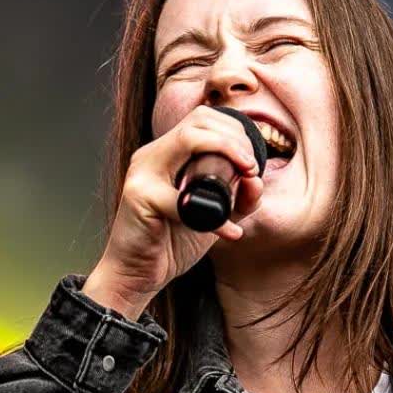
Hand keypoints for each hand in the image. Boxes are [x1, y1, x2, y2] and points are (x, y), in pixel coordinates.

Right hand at [84, 105, 265, 316]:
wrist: (136, 274)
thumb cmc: (170, 243)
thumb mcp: (213, 216)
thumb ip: (237, 199)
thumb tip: (257, 179)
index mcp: (167, 154)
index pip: (203, 118)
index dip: (235, 131)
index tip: (253, 161)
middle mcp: (152, 155)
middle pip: (198, 120)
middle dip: (235, 138)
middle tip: (251, 167)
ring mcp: (142, 173)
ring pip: (188, 140)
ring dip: (226, 152)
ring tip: (247, 178)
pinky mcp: (140, 197)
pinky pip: (184, 200)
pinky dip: (214, 218)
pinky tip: (229, 232)